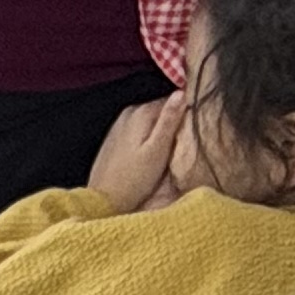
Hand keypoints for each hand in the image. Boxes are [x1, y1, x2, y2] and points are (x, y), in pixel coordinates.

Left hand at [86, 93, 187, 212]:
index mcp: (142, 113)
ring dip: (159, 132)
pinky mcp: (114, 138)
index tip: (191, 131)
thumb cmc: (135, 179)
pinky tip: (149, 155)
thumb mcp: (158, 150)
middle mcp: (129, 113)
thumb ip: (169, 120)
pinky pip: (138, 130)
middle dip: (172, 123)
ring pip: (149, 121)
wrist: (104, 201)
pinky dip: (146, 138)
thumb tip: (181, 93)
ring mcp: (119, 125)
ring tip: (166, 152)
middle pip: (160, 110)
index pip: (172, 101)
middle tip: (180, 145)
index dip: (185, 114)